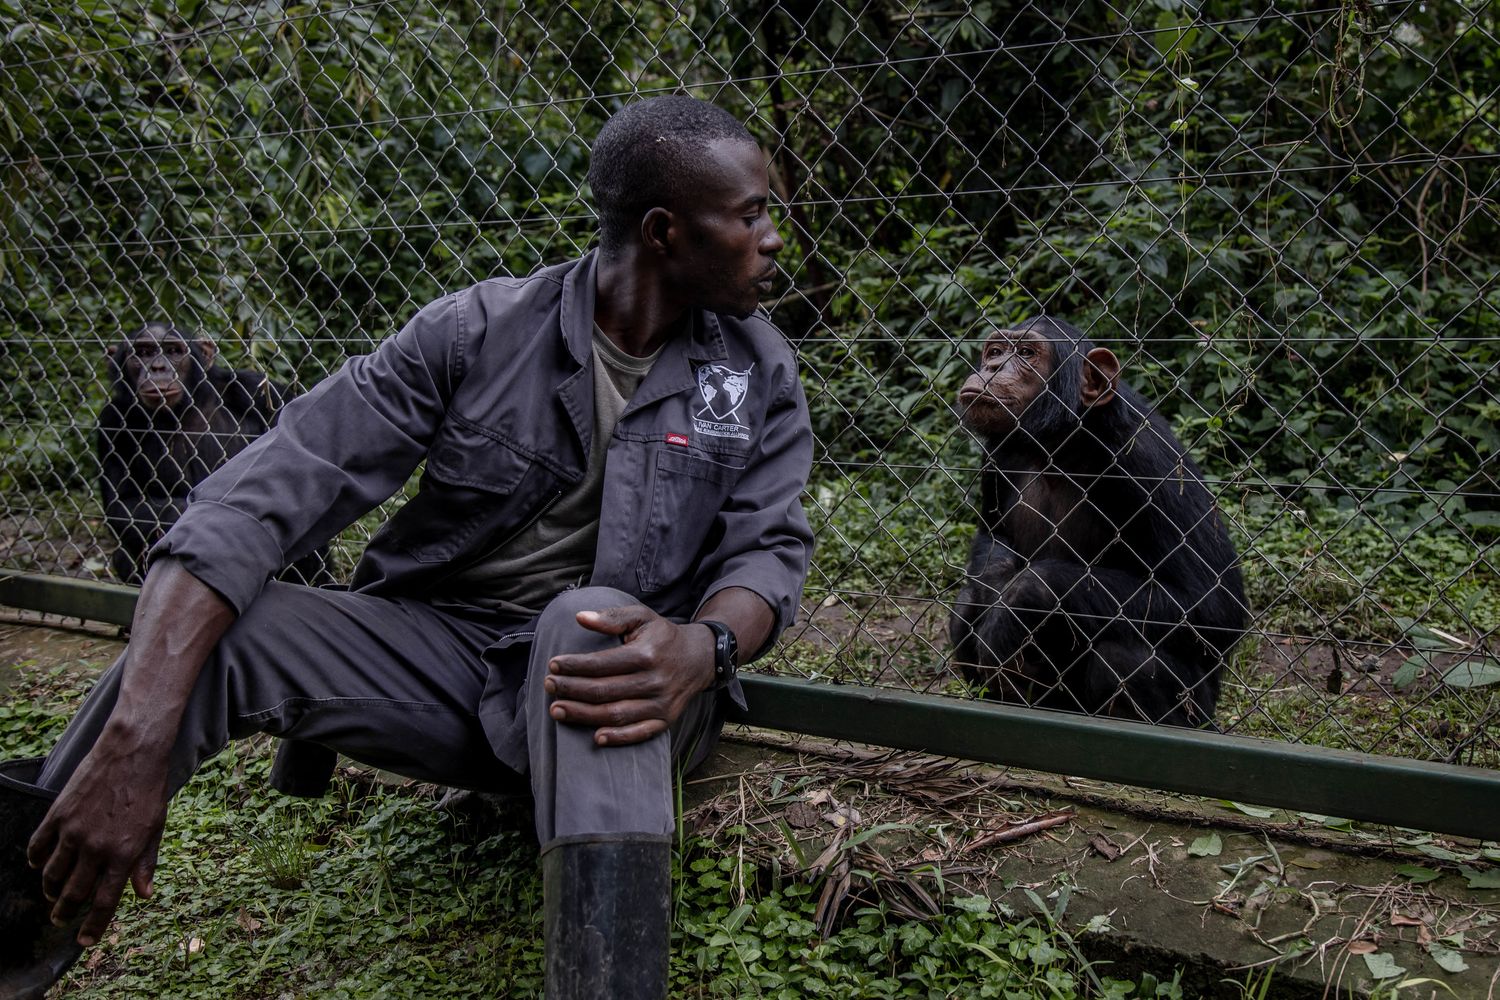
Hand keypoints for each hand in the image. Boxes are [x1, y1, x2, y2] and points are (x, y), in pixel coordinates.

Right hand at [27, 734, 170, 945]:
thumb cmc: (148, 791)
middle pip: (73, 895)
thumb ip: (146, 863)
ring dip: (50, 890)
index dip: (93, 927)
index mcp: (124, 854)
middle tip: (61, 919)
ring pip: (51, 875)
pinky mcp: (58, 816)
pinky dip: (35, 860)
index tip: (84, 941)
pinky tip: (39, 864)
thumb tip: (143, 895)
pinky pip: (37, 847)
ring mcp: (73, 832)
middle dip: (65, 913)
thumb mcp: (156, 829)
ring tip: (52, 894)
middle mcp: (96, 848)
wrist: (132, 753)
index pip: (105, 903)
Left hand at [544, 605, 714, 746]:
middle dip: (572, 690)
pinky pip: (640, 734)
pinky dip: (618, 738)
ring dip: (583, 715)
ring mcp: (661, 704)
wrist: (699, 658)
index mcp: (646, 654)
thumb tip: (580, 617)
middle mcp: (654, 681)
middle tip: (548, 686)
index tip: (553, 665)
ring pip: (616, 714)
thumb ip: (612, 618)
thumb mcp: (642, 618)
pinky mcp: (666, 720)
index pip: (602, 664)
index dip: (575, 666)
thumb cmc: (662, 637)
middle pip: (604, 691)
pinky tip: (595, 738)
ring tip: (557, 710)